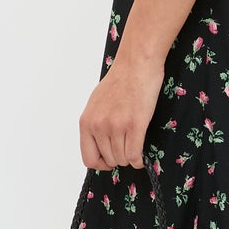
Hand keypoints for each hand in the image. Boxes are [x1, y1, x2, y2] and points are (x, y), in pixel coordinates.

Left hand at [79, 51, 165, 170]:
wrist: (136, 64)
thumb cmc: (120, 80)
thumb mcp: (96, 104)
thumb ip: (95, 124)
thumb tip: (99, 144)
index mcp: (86, 121)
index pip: (88, 158)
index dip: (101, 164)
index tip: (109, 161)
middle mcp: (99, 126)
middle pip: (109, 160)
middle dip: (119, 158)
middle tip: (126, 149)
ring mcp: (116, 126)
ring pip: (123, 159)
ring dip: (130, 158)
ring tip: (134, 148)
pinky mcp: (135, 124)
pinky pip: (134, 154)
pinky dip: (139, 160)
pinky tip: (141, 156)